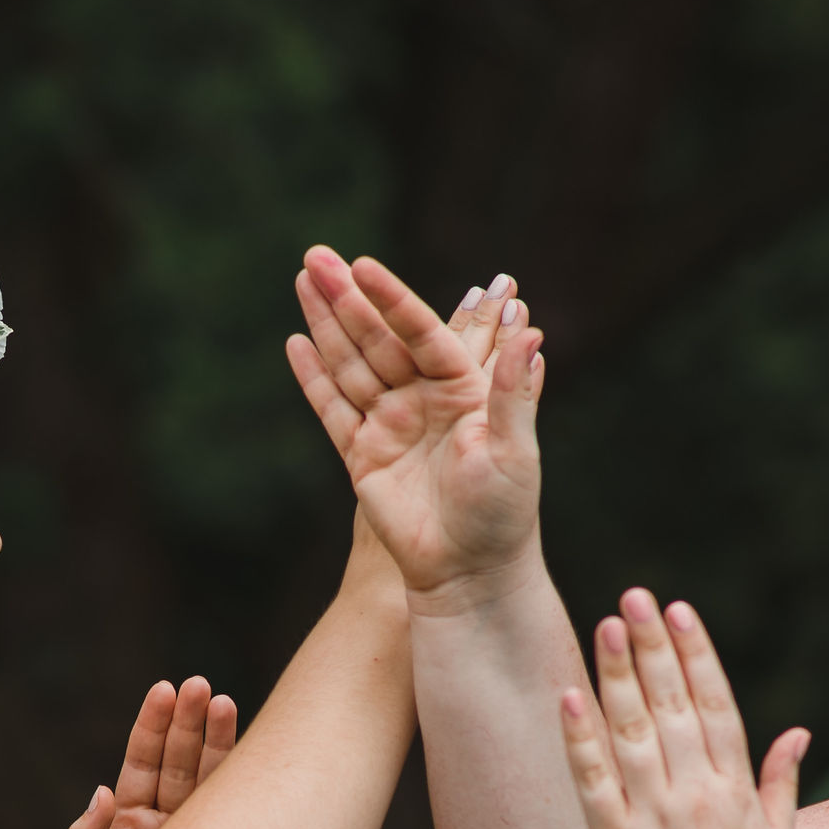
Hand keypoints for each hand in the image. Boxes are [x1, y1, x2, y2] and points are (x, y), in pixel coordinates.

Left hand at [61, 676, 239, 828]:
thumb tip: (102, 794)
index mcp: (128, 821)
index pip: (143, 763)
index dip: (153, 727)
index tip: (165, 691)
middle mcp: (163, 823)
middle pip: (179, 762)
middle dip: (190, 723)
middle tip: (202, 687)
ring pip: (208, 781)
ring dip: (218, 742)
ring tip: (228, 704)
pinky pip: (228, 816)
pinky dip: (237, 785)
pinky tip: (251, 753)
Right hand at [284, 249, 543, 602]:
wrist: (470, 573)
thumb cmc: (504, 515)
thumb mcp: (516, 451)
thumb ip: (514, 393)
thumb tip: (532, 336)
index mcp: (462, 389)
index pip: (422, 332)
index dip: (393, 299)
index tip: (364, 266)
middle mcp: (423, 398)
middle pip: (377, 338)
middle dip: (347, 297)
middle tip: (317, 255)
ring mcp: (389, 424)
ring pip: (350, 363)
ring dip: (325, 323)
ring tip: (303, 280)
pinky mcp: (362, 455)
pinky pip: (332, 409)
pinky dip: (313, 377)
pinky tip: (296, 343)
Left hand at [562, 590, 807, 828]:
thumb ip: (782, 782)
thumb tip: (798, 730)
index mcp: (735, 790)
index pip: (715, 704)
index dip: (695, 654)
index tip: (679, 610)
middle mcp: (697, 794)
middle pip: (672, 705)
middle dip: (653, 646)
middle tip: (634, 596)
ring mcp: (655, 817)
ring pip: (633, 732)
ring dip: (618, 675)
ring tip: (605, 625)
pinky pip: (595, 782)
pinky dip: (581, 739)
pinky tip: (569, 696)